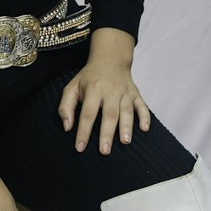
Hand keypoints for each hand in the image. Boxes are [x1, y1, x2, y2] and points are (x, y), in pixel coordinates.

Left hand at [58, 29, 150, 154]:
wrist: (110, 59)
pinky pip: (142, 106)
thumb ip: (65, 107)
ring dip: (126, 127)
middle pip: (109, 114)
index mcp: (93, 89)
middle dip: (107, 133)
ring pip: (127, 111)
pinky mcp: (136, 94)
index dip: (83, 131)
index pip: (87, 113)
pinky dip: (145, 117)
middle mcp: (110, 90)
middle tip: (104, 151)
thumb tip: (67, 127)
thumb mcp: (72, 87)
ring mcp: (125, 92)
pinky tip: (144, 129)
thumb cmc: (88, 78)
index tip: (80, 147)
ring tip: (125, 142)